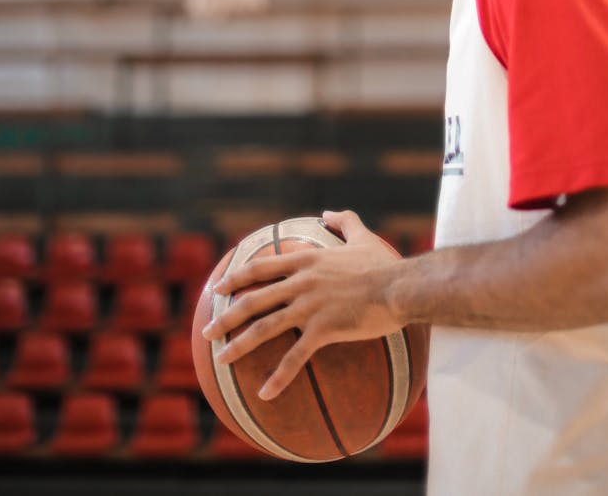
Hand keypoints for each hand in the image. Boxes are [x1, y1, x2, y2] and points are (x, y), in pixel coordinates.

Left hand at [201, 210, 403, 399]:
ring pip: (264, 327)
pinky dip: (278, 377)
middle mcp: (301, 282)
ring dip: (238, 345)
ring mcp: (310, 306)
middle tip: (206, 331)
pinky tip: (264, 393)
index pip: (261, 268)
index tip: (218, 289)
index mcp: (307, 261)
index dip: (236, 278)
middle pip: (254, 299)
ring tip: (219, 360)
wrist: (400, 287)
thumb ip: (344, 221)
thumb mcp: (362, 236)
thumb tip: (329, 213)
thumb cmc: (383, 264)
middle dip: (226, 317)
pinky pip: (295, 357)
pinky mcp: (323, 330)